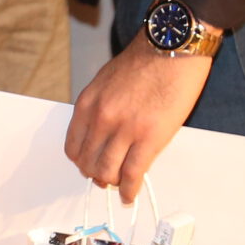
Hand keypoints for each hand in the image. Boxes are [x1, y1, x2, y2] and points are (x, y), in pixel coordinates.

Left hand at [63, 39, 215, 202]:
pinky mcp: (149, 138)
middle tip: (106, 179)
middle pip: (88, 163)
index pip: (74, 146)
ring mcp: (124, 129)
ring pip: (107, 172)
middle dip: (96, 175)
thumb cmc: (143, 62)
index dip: (82, 162)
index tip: (90, 165)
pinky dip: (129, 190)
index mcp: (87, 103)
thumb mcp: (106, 81)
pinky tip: (130, 195)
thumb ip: (99, 107)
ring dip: (112, 183)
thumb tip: (100, 135)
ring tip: (119, 186)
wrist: (170, 49)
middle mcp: (101, 118)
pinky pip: (132, 174)